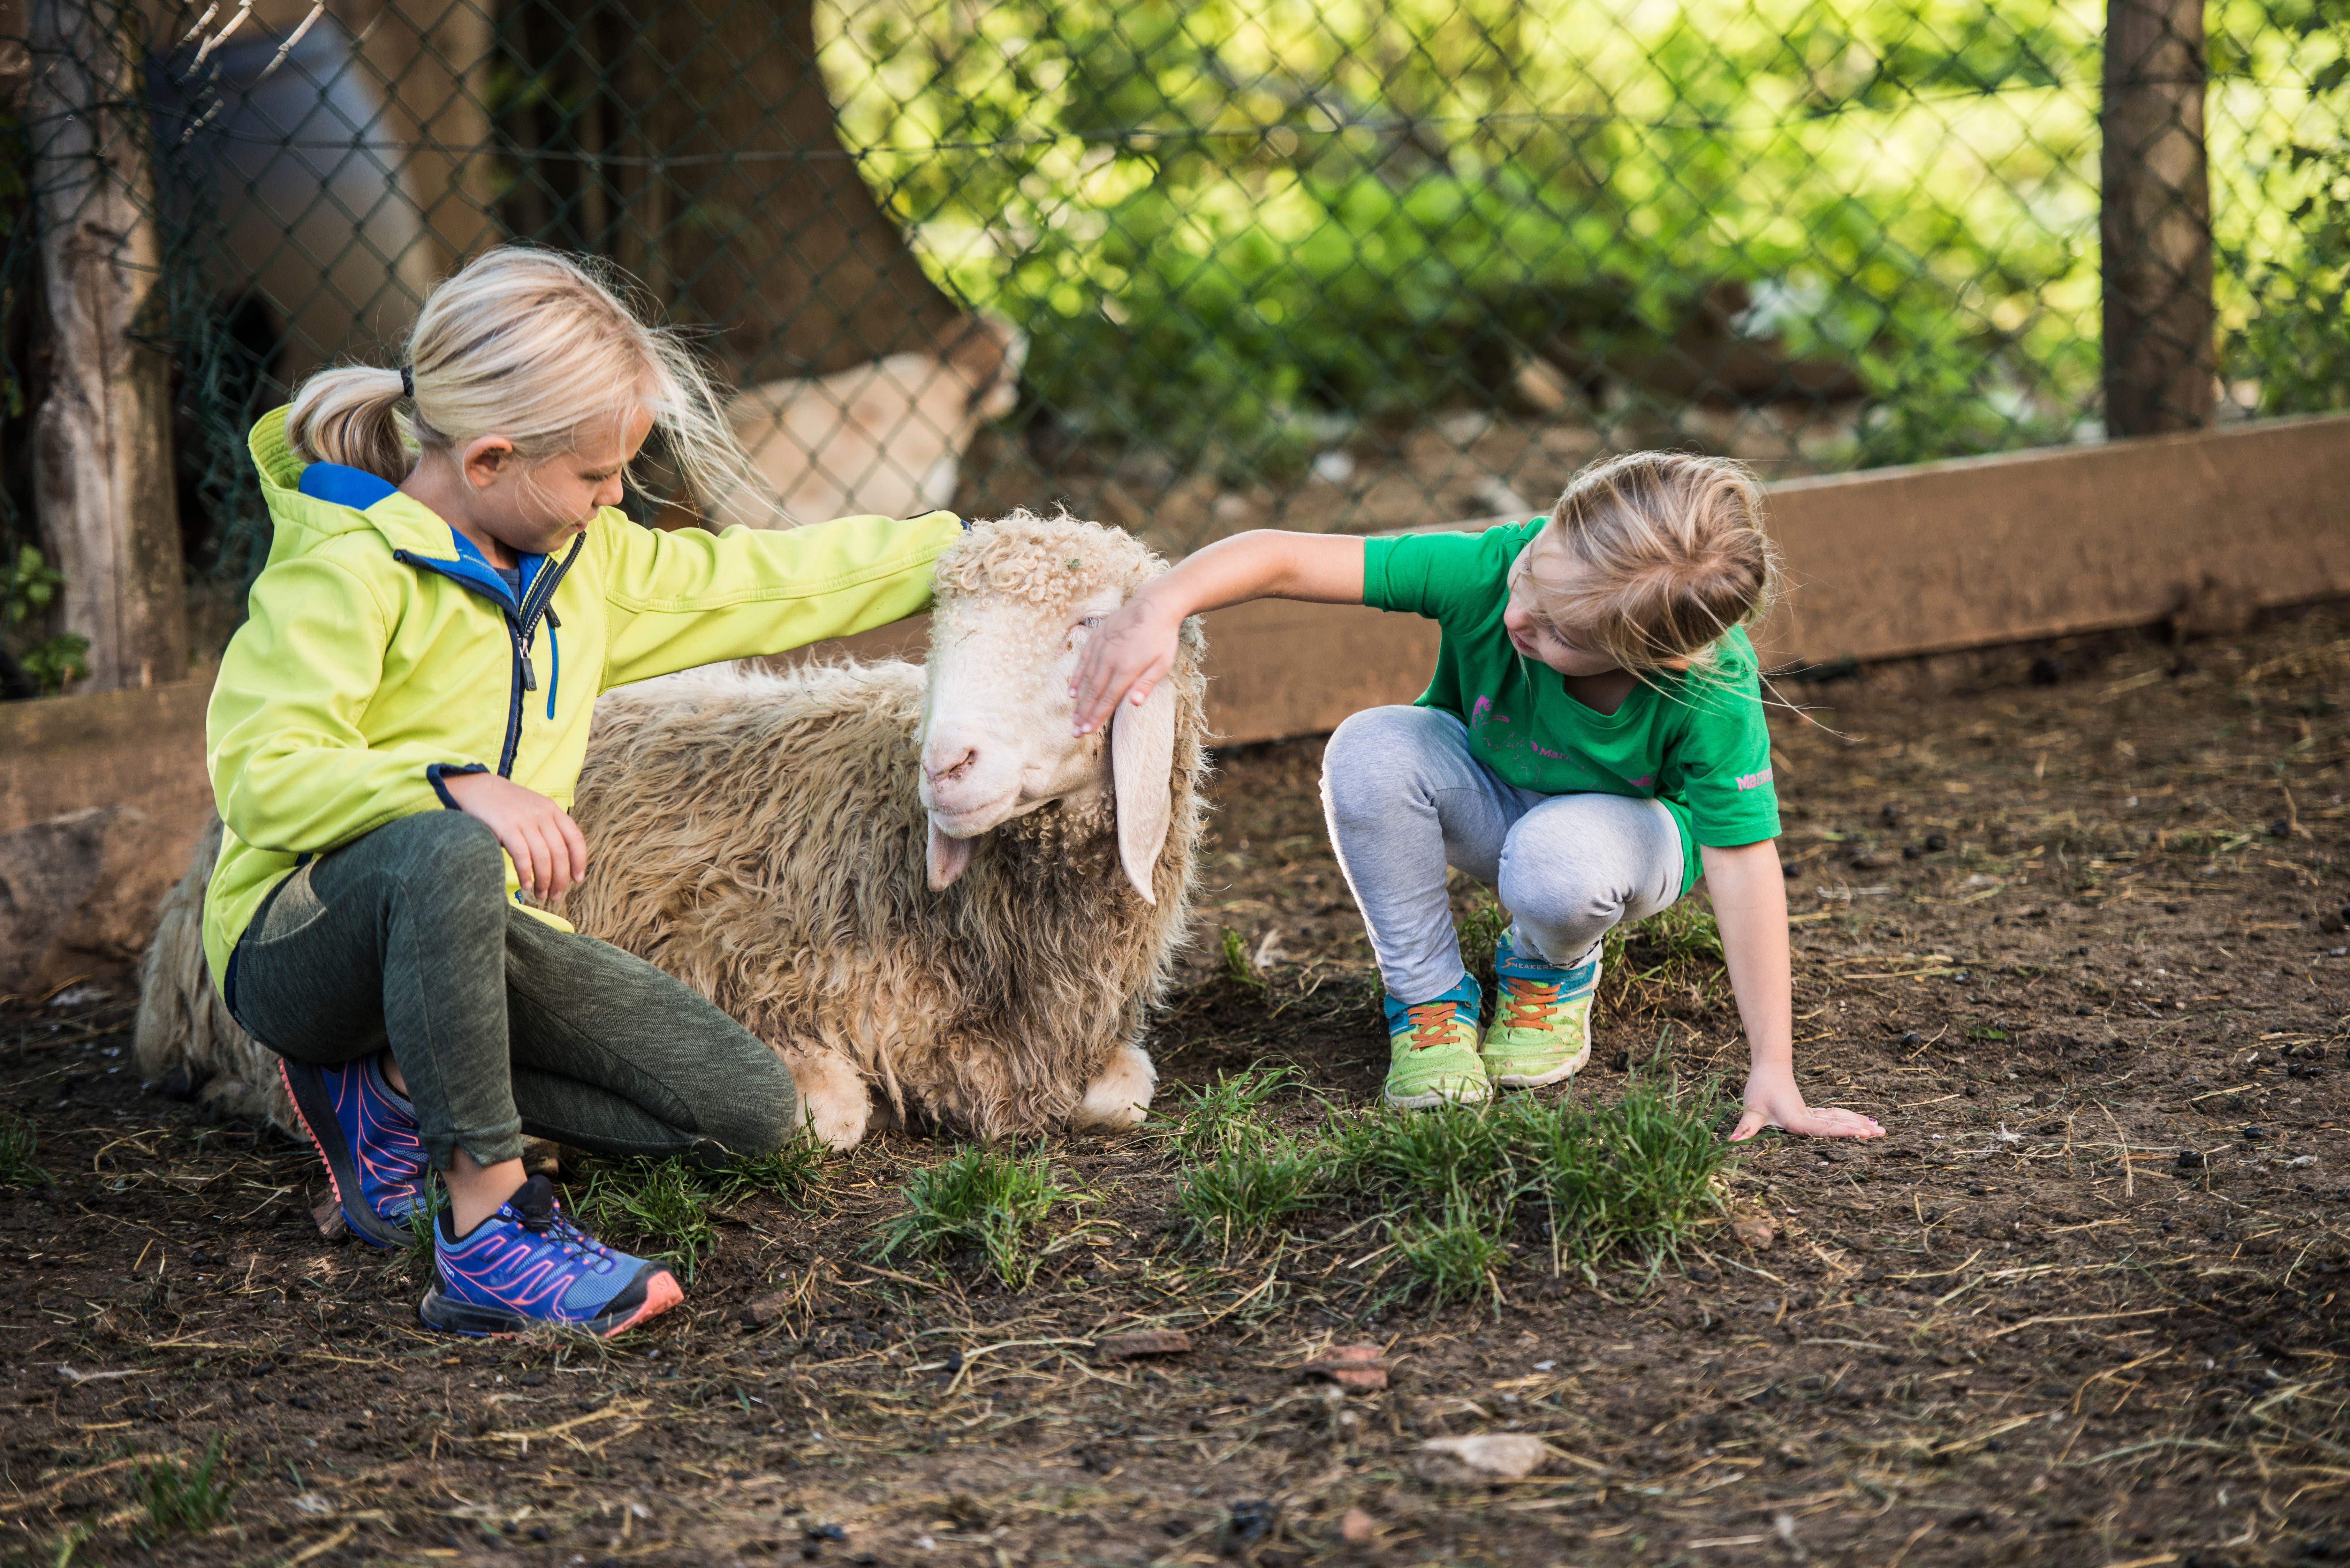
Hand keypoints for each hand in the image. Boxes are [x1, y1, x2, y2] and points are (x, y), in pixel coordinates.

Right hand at [442, 771, 587, 898]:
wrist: (476, 788)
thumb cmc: (506, 805)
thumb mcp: (534, 809)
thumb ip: (548, 828)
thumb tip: (560, 861)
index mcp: (552, 810)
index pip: (575, 838)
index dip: (579, 861)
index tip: (577, 879)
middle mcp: (542, 815)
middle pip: (560, 853)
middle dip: (560, 879)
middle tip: (555, 895)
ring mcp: (524, 820)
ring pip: (543, 857)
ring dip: (544, 881)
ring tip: (541, 895)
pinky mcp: (506, 828)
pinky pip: (522, 856)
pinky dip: (526, 874)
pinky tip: (526, 885)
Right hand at [1070, 592, 1181, 736]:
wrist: (1153, 606)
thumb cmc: (1162, 637)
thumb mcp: (1162, 662)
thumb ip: (1146, 684)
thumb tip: (1134, 704)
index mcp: (1126, 669)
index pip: (1108, 699)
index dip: (1096, 717)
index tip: (1086, 731)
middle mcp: (1109, 660)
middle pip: (1093, 693)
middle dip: (1084, 714)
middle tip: (1075, 732)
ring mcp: (1100, 649)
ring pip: (1086, 680)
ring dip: (1079, 702)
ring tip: (1073, 718)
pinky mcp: (1095, 639)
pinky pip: (1082, 663)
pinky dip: (1076, 679)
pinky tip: (1072, 693)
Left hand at [1729, 1065, 1883, 1141]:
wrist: (1768, 1069)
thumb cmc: (1759, 1090)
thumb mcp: (1751, 1111)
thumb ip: (1745, 1129)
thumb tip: (1732, 1143)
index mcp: (1796, 1120)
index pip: (1822, 1129)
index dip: (1843, 1132)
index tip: (1862, 1133)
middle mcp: (1808, 1117)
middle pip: (1838, 1123)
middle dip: (1860, 1129)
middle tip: (1884, 1133)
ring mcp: (1812, 1114)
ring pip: (1840, 1118)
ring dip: (1859, 1123)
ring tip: (1882, 1130)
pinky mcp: (1811, 1113)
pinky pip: (1835, 1117)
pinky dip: (1850, 1119)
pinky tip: (1864, 1122)